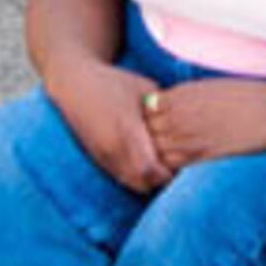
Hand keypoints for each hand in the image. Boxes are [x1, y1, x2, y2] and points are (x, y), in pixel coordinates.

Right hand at [58, 60, 174, 194]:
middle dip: (162, 180)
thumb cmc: (115, 82)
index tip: (183, 163)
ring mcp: (103, 156)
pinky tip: (146, 164)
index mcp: (127, 129)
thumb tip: (191, 122)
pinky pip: (120, 178)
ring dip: (148, 181)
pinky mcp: (97, 159)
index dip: (169, 172)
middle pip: (143, 182)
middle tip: (177, 168)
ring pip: (131, 183)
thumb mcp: (145, 88)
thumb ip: (165, 110)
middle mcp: (113, 148)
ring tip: (163, 167)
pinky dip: (135, 177)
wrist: (74, 85)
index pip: (152, 168)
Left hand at [142, 78, 265, 169]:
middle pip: (148, 131)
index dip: (152, 117)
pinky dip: (174, 166)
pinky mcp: (202, 158)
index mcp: (181, 95)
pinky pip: (174, 165)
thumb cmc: (248, 96)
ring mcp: (189, 139)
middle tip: (161, 141)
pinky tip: (185, 163)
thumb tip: (163, 106)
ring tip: (173, 154)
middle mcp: (180, 116)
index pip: (147, 110)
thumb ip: (184, 96)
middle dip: (151, 136)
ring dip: (160, 154)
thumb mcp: (210, 86)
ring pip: (157, 151)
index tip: (161, 121)